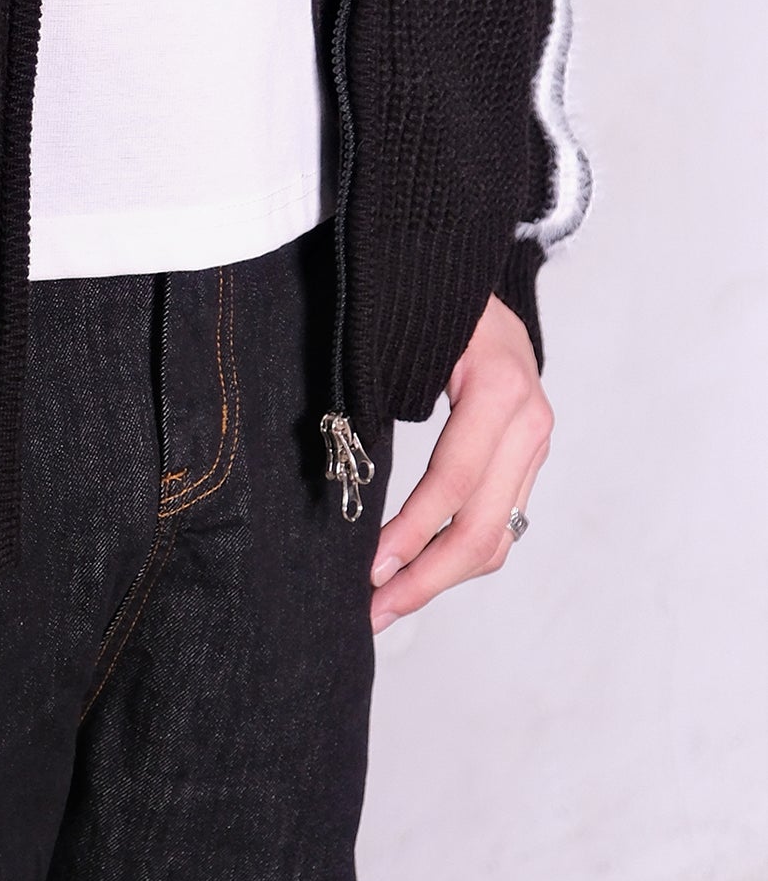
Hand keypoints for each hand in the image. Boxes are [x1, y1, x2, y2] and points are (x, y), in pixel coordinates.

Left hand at [369, 294, 551, 631]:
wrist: (474, 269)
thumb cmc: (427, 295)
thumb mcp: (404, 332)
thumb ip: (381, 394)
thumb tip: (344, 469)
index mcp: (497, 387)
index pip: (454, 481)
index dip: (412, 532)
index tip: (370, 571)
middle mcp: (529, 420)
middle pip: (485, 527)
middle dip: (426, 578)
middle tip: (374, 611)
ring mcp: (536, 441)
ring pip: (498, 536)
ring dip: (442, 577)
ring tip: (387, 603)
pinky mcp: (529, 455)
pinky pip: (500, 520)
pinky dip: (460, 553)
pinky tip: (417, 571)